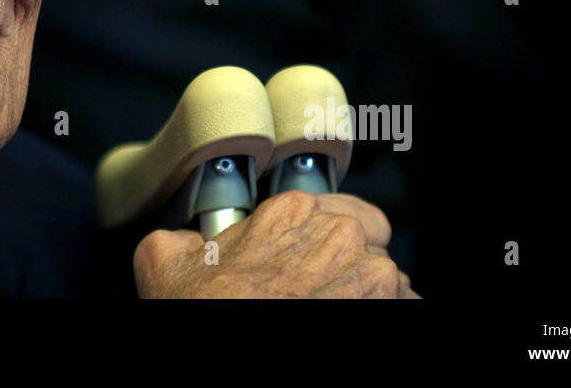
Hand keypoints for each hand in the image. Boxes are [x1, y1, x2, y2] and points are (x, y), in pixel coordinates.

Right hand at [133, 190, 418, 297]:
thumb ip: (181, 237)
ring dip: (367, 294)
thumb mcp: (165, 263)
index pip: (334, 210)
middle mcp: (340, 234)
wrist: (228, 361)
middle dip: (346, 266)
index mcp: (291, 212)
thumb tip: (183, 241)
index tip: (303, 263)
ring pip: (388, 278)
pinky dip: (385, 313)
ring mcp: (372, 277)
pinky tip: (352, 321)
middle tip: (315, 293)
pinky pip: (405, 307)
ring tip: (333, 311)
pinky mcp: (393, 310)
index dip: (318, 240)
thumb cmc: (206, 312)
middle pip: (366, 241)